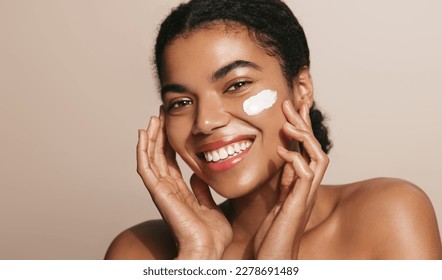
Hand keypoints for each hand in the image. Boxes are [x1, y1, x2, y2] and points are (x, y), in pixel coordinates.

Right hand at [137, 107, 231, 258]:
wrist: (208, 250)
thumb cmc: (211, 235)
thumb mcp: (210, 206)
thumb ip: (202, 190)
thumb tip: (199, 175)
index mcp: (179, 191)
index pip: (170, 161)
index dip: (170, 142)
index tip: (172, 124)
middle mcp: (167, 189)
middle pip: (159, 156)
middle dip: (159, 134)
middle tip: (161, 114)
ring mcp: (161, 191)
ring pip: (150, 158)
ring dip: (151, 137)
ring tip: (153, 118)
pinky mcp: (158, 193)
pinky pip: (146, 168)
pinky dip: (142, 150)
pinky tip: (143, 134)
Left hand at [253, 101, 328, 258]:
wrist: (274, 260)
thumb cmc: (273, 234)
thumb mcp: (277, 200)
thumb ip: (282, 180)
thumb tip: (282, 158)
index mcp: (300, 184)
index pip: (304, 149)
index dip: (301, 126)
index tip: (292, 106)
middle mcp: (306, 188)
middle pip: (314, 148)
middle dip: (304, 124)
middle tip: (290, 103)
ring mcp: (305, 196)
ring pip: (317, 158)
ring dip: (304, 138)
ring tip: (288, 123)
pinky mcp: (298, 205)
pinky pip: (304, 177)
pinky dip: (295, 161)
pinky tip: (283, 152)